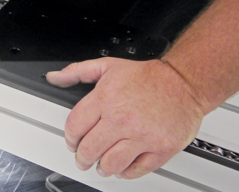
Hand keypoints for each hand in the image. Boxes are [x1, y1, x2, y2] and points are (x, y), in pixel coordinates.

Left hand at [46, 58, 205, 178]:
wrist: (184, 82)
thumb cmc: (147, 76)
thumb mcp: (107, 66)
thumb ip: (77, 72)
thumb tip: (54, 77)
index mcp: (105, 100)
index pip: (75, 127)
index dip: (70, 138)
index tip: (72, 142)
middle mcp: (121, 120)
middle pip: (90, 149)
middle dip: (82, 158)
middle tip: (83, 159)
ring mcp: (142, 136)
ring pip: (111, 164)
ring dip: (102, 168)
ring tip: (101, 165)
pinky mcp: (160, 149)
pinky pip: (137, 170)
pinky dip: (126, 173)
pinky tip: (122, 168)